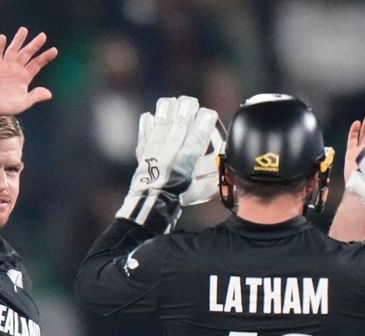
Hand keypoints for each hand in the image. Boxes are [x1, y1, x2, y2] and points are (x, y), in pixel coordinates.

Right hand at [0, 27, 57, 137]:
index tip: (54, 50)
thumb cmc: (7, 106)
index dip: (45, 57)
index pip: (37, 64)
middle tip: (43, 36)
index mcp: (25, 77)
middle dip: (35, 45)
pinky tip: (3, 38)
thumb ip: (36, 96)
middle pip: (27, 54)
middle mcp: (16, 70)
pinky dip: (0, 47)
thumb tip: (49, 94)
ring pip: (13, 51)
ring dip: (18, 41)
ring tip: (24, 30)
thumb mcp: (24, 102)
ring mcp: (5, 67)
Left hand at [116, 96, 218, 232]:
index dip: (205, 122)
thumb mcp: (201, 190)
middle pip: (179, 125)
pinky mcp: (142, 152)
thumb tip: (222, 165)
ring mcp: (154, 150)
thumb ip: (212, 176)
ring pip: (161, 125)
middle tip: (190, 101)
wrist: (152, 205)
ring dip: (165, 111)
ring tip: (169, 101)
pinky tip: (149, 116)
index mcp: (187, 161)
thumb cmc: (180, 197)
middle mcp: (170, 152)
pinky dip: (146, 126)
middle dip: (185, 110)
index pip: (198, 136)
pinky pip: (144, 135)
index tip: (209, 113)